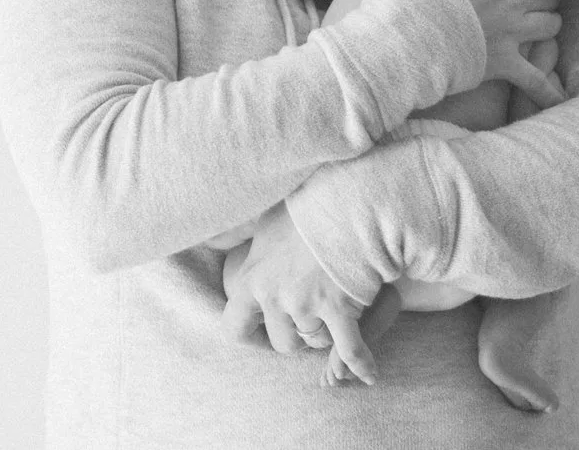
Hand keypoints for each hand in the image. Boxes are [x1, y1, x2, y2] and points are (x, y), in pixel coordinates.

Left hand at [218, 205, 380, 385]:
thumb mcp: (261, 221)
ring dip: (326, 336)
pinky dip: (361, 363)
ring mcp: (307, 305)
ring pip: (314, 343)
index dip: (251, 337)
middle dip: (297, 336)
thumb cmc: (304, 209)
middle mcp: (274, 298)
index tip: (264, 335)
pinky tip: (369, 374)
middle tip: (311, 319)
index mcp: (252, 279)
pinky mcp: (340, 309)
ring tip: (335, 318)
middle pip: (283, 342)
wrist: (343, 204)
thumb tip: (209, 241)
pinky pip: (349, 349)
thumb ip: (236, 236)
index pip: (235, 327)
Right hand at [402, 0, 578, 108]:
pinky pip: (536, 80)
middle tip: (532, 4)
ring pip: (549, 30)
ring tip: (535, 31)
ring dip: (546, 29)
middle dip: (547, 2)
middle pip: (549, 1)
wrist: (406, 29)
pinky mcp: (502, 61)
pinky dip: (550, 92)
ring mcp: (511, 31)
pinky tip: (561, 100)